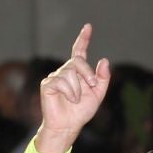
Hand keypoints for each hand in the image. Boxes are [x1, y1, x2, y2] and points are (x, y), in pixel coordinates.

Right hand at [35, 24, 111, 152]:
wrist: (69, 125)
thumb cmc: (81, 112)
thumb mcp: (98, 95)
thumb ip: (102, 78)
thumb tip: (104, 60)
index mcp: (77, 73)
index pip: (79, 52)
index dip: (83, 39)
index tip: (88, 27)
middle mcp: (65, 71)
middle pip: (78, 62)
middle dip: (88, 74)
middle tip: (91, 86)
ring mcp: (55, 76)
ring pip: (70, 73)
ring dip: (78, 89)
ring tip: (75, 99)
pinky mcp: (48, 84)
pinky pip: (62, 81)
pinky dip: (70, 92)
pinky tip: (68, 100)